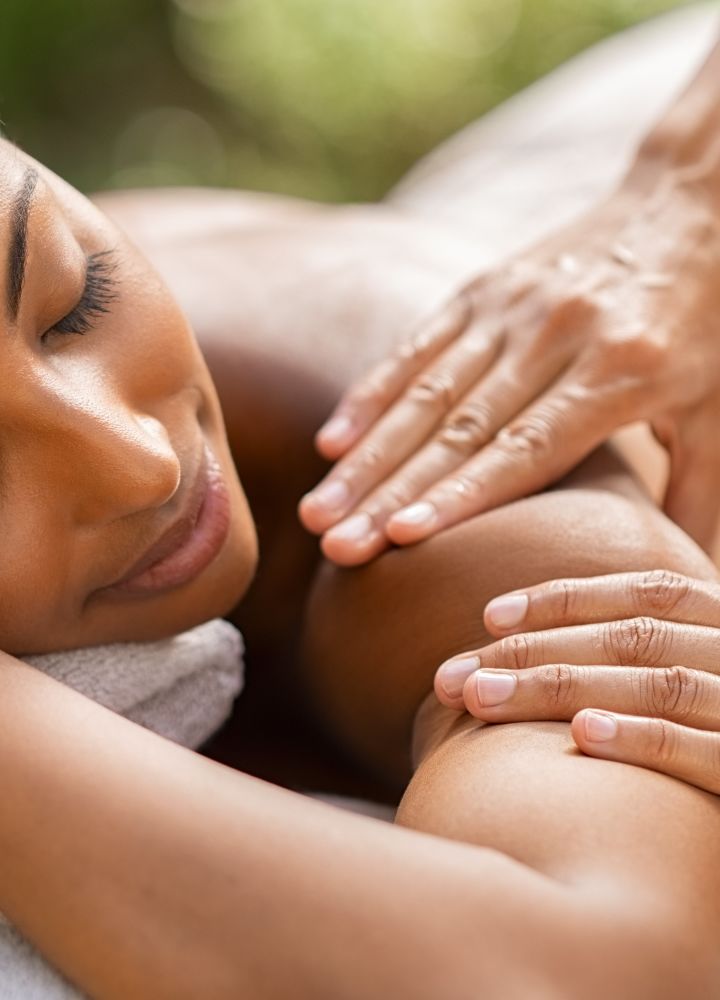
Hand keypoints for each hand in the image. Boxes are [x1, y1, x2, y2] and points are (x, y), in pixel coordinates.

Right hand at [299, 177, 719, 565]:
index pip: (525, 448)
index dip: (460, 494)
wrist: (694, 202)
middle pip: (458, 428)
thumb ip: (702, 497)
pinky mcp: (488, 286)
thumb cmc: (713, 322)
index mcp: (621, 372)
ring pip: (425, 393)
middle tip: (336, 546)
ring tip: (319, 511)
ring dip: (366, 457)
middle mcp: (556, 337)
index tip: (400, 537)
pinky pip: (419, 346)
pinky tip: (333, 442)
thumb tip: (697, 588)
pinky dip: (373, 394)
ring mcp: (514, 306)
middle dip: (390, 492)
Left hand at [434, 569, 719, 794]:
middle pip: (634, 638)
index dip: (566, 598)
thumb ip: (651, 659)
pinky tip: (581, 737)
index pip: (648, 593)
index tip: (489, 616)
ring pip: (660, 684)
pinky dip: (645, 739)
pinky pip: (706, 752)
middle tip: (452, 674)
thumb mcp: (704, 681)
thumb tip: (543, 655)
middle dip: (535, 650)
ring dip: (562, 687)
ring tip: (482, 699)